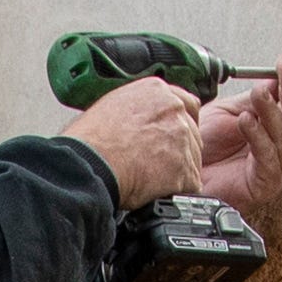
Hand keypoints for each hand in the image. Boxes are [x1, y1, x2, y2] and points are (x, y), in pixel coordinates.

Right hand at [69, 75, 201, 207]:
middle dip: (178, 148)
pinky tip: (155, 190)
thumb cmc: (89, 141)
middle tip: (158, 162)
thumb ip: (134, 110)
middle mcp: (174, 109)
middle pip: (191, 132)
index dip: (179, 122)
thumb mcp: (109, 107)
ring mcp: (182, 138)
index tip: (172, 136)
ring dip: (177, 171)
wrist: (89, 165)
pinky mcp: (185, 168)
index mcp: (155, 91)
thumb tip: (134, 122)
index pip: (185, 103)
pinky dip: (175, 190)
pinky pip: (190, 183)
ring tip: (150, 179)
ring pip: (192, 158)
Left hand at [186, 65, 281, 218]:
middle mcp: (278, 145)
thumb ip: (250, 100)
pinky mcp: (266, 184)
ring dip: (271, 111)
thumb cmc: (201, 148)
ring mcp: (275, 165)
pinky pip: (268, 158)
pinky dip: (258, 137)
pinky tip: (246, 121)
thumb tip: (273, 79)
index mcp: (272, 126)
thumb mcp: (227, 114)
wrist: (180, 174)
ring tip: (258, 94)